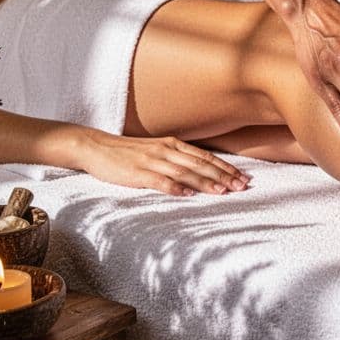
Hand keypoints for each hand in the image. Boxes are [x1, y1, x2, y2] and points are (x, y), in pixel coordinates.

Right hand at [82, 133, 248, 195]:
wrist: (96, 146)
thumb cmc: (128, 152)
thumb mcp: (157, 150)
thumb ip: (177, 159)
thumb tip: (200, 172)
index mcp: (172, 144)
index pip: (205, 157)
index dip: (226, 167)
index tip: (243, 178)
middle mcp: (166, 150)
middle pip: (200, 164)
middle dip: (223, 176)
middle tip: (242, 186)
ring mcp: (152, 161)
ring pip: (185, 172)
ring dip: (205, 182)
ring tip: (223, 192)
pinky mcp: (137, 173)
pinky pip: (159, 180)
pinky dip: (174, 187)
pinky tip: (187, 194)